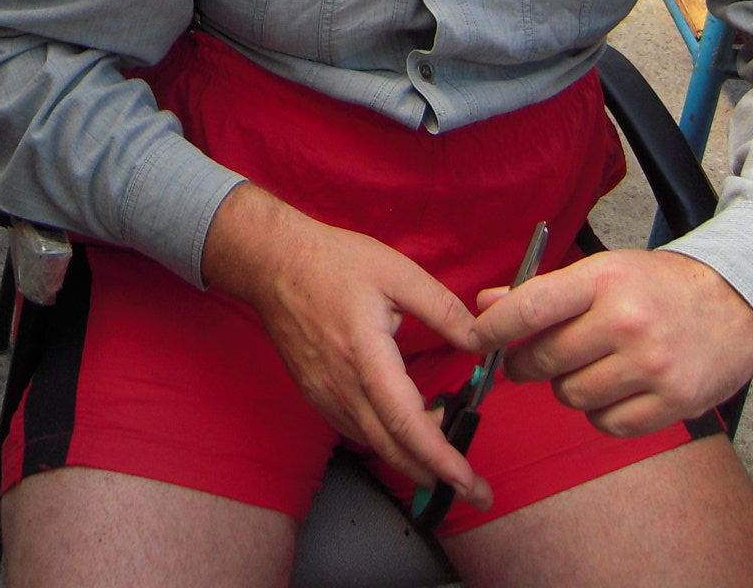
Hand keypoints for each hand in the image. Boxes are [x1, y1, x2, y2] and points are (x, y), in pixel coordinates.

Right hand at [202, 185, 489, 506]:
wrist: (273, 262)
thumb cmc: (333, 262)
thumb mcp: (395, 271)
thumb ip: (440, 307)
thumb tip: (479, 341)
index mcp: (365, 354)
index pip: (405, 421)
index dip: (438, 456)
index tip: (467, 480)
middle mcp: (341, 384)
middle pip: (391, 448)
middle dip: (435, 475)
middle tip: (475, 489)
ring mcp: (324, 394)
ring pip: (373, 444)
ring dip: (411, 457)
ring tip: (446, 448)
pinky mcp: (315, 394)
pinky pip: (355, 430)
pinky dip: (385, 440)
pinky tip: (405, 429)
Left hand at [474, 247, 752, 436]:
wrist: (733, 305)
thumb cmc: (656, 286)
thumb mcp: (603, 270)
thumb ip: (543, 291)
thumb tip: (486, 305)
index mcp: (604, 279)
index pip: (532, 306)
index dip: (493, 328)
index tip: (473, 338)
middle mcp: (627, 321)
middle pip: (546, 358)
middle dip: (525, 363)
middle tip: (527, 359)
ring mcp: (652, 366)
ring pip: (572, 395)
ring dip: (566, 387)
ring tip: (585, 368)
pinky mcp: (673, 402)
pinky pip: (607, 424)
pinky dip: (599, 413)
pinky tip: (612, 390)